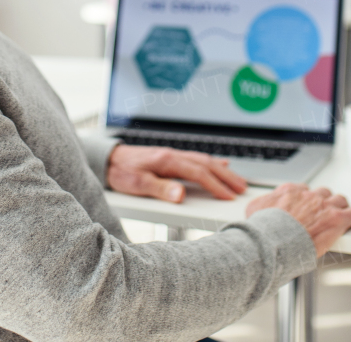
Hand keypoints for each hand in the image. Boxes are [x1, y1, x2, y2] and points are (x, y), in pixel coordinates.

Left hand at [107, 144, 247, 202]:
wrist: (109, 160)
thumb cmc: (121, 172)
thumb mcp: (137, 184)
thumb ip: (160, 189)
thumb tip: (181, 194)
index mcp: (167, 161)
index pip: (198, 173)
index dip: (215, 185)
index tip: (228, 196)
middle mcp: (173, 155)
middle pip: (206, 164)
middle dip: (226, 176)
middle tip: (242, 188)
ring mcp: (173, 155)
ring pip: (204, 161)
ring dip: (222, 170)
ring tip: (236, 180)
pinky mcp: (170, 158)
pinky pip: (196, 159)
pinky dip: (210, 163)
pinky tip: (219, 164)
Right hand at [245, 183, 350, 256]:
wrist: (274, 241)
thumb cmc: (264, 230)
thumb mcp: (253, 212)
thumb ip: (259, 206)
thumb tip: (256, 210)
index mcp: (289, 192)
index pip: (302, 190)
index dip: (306, 200)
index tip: (305, 208)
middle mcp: (308, 196)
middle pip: (323, 193)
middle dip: (324, 202)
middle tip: (323, 213)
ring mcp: (324, 206)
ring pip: (340, 200)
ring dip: (340, 207)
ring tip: (341, 215)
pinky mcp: (337, 219)